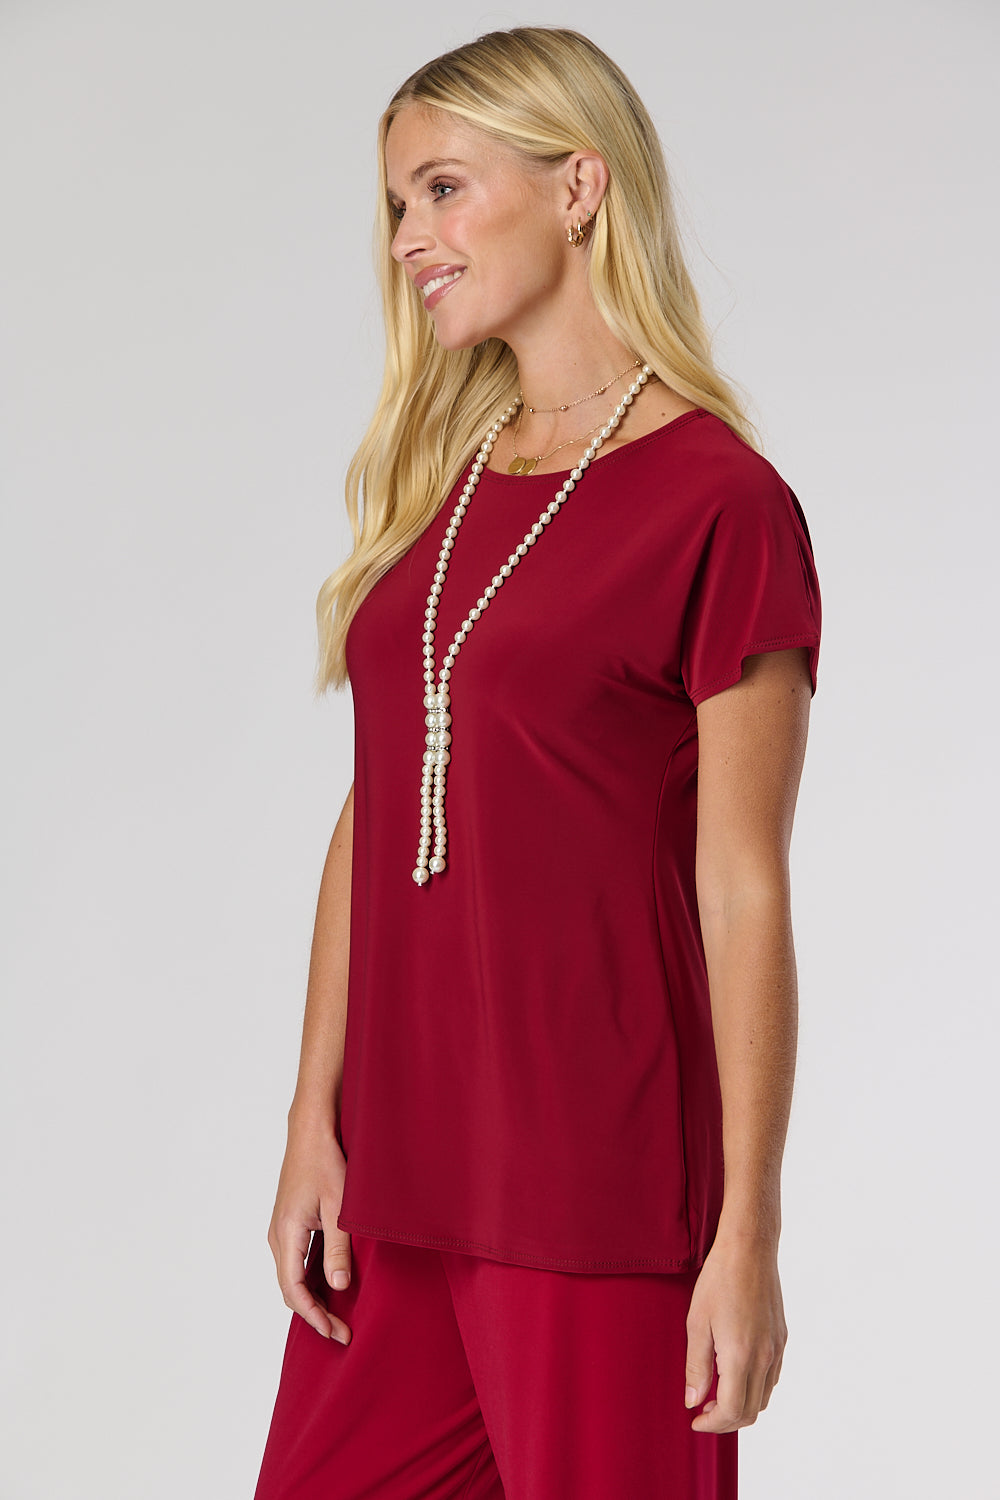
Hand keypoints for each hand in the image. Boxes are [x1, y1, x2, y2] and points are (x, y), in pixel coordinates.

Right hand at [267, 1120, 352, 1343]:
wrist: (311, 1132)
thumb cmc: (326, 1163)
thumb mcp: (340, 1207)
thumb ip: (338, 1248)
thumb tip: (339, 1288)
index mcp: (286, 1234)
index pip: (294, 1290)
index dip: (315, 1317)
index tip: (337, 1333)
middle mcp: (278, 1236)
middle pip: (291, 1288)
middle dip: (315, 1313)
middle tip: (342, 1331)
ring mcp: (282, 1230)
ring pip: (292, 1276)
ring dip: (313, 1298)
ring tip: (339, 1314)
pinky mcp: (290, 1223)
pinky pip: (296, 1261)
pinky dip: (311, 1279)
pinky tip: (331, 1285)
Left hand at [684, 1235, 786, 1431]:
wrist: (749, 1249)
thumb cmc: (718, 1280)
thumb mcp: (696, 1323)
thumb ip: (695, 1366)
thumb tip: (692, 1400)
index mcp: (741, 1356)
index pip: (731, 1411)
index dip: (712, 1424)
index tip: (694, 1420)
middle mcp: (764, 1357)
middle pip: (750, 1411)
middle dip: (725, 1421)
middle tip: (702, 1411)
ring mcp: (776, 1349)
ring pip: (763, 1397)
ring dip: (740, 1406)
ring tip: (715, 1394)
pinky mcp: (782, 1338)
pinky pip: (771, 1378)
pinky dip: (754, 1388)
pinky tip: (734, 1374)